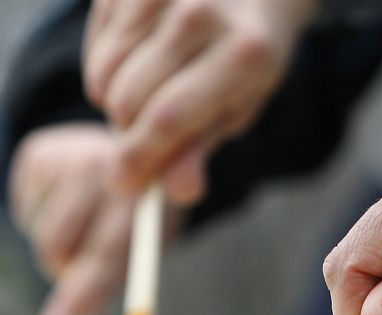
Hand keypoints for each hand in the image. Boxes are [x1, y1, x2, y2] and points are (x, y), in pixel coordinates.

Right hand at [9, 124, 180, 314]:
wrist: (130, 149)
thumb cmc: (136, 213)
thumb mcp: (140, 246)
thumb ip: (107, 282)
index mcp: (145, 198)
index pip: (109, 252)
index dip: (83, 292)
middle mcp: (109, 171)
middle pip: (64, 246)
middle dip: (63, 277)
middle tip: (73, 284)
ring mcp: (72, 157)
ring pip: (42, 235)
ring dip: (55, 251)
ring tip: (83, 232)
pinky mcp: (39, 154)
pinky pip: (25, 213)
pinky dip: (39, 221)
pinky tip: (66, 204)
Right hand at [83, 0, 317, 203]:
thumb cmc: (248, 58)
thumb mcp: (240, 106)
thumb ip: (203, 147)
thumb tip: (176, 192)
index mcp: (244, 54)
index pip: (170, 117)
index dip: (140, 157)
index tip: (123, 184)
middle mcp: (201, 14)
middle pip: (130, 99)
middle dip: (128, 132)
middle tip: (146, 135)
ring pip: (105, 74)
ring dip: (114, 100)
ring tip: (149, 95)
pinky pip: (95, 46)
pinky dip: (106, 68)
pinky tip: (139, 62)